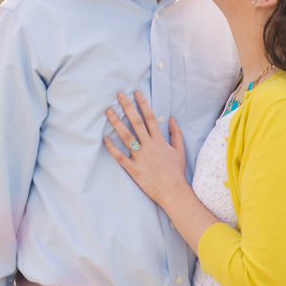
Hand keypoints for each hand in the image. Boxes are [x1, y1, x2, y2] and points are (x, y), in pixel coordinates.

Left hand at [103, 90, 187, 208]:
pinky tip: (105, 139)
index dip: (143, 104)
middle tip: (119, 95)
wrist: (173, 192)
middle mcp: (149, 146)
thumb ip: (176, 133)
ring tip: (108, 111)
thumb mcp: (179, 150)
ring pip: (126, 137)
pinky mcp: (134, 170)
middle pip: (136, 123)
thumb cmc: (176, 172)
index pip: (150, 117)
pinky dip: (112, 148)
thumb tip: (171, 118)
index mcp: (159, 141)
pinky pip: (121, 157)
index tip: (136, 93)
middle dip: (127, 107)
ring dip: (117, 123)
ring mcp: (140, 157)